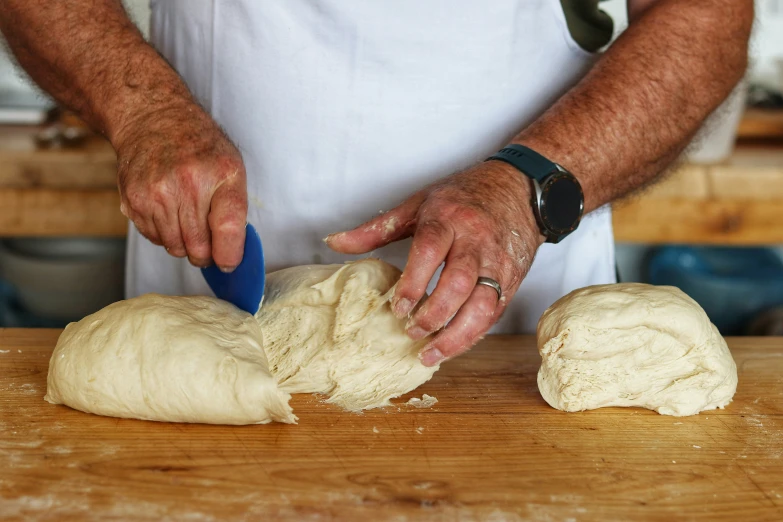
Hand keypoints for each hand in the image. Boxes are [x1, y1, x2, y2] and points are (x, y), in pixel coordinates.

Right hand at [113, 100, 247, 270]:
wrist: (152, 118)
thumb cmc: (199, 146)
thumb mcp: (232, 168)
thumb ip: (236, 212)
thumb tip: (231, 255)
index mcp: (219, 176)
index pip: (228, 232)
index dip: (229, 256)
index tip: (229, 262)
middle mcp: (185, 186)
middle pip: (198, 249)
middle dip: (206, 253)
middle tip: (208, 240)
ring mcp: (155, 195)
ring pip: (175, 248)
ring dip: (184, 243)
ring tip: (187, 217)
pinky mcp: (133, 201)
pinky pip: (154, 238)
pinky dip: (164, 233)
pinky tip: (167, 209)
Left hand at [326, 160, 544, 365]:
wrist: (519, 188)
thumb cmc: (464, 195)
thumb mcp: (417, 203)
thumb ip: (375, 229)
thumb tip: (334, 242)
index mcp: (448, 217)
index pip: (431, 249)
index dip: (413, 282)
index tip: (397, 307)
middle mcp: (476, 240)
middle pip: (458, 282)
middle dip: (434, 314)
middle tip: (411, 331)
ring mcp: (497, 261)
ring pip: (483, 304)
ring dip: (457, 335)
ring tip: (431, 352)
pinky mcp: (512, 278)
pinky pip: (495, 311)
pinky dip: (474, 333)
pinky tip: (453, 344)